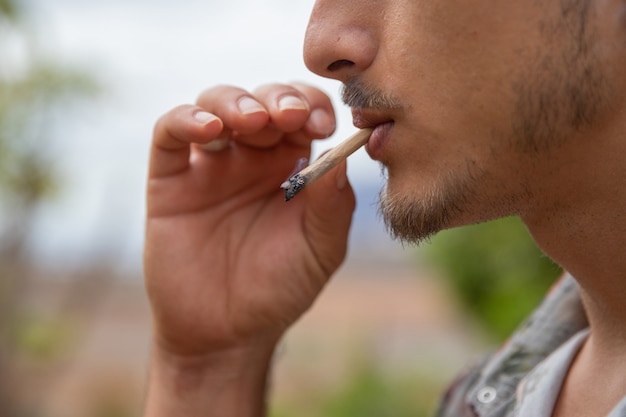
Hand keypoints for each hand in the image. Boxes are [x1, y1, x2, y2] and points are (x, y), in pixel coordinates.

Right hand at [144, 83, 354, 379]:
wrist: (227, 332)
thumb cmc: (279, 289)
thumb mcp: (320, 250)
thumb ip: (333, 205)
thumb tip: (342, 155)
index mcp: (292, 167)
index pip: (303, 114)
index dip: (313, 107)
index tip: (323, 125)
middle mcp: (252, 158)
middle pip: (263, 99)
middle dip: (278, 98)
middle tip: (289, 116)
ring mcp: (210, 165)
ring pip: (216, 103)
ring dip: (235, 101)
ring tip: (252, 120)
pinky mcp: (171, 179)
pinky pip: (170, 133)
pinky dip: (186, 120)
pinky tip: (209, 130)